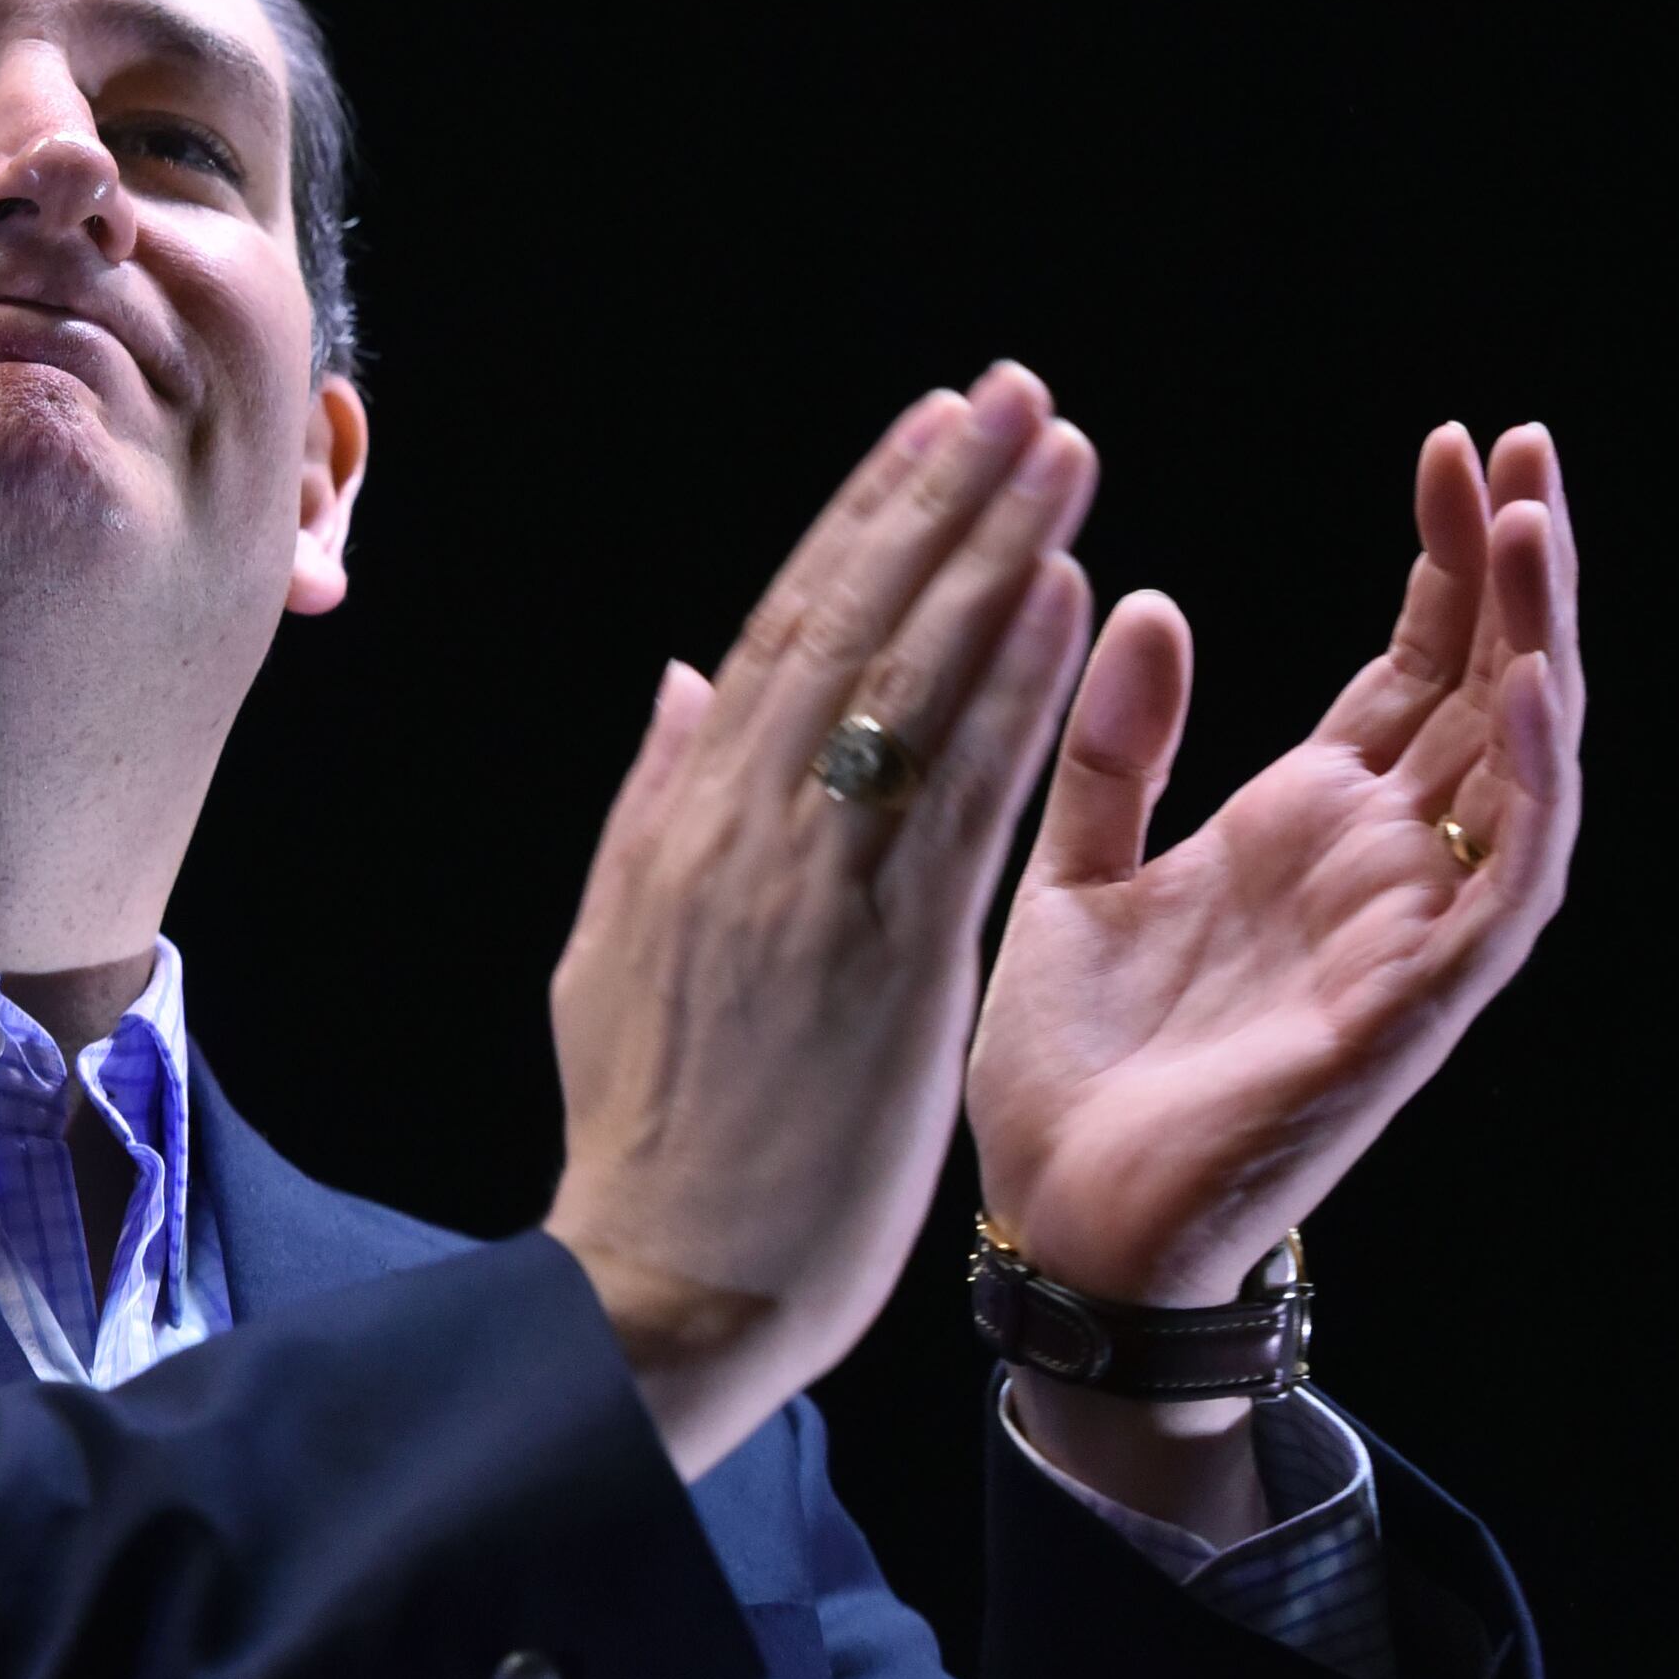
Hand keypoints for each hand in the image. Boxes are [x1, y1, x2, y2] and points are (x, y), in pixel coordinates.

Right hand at [545, 365, 1098, 1477]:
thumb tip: (683, 677)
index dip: (864, 519)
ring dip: (997, 552)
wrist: (666, 1287)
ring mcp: (814, 887)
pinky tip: (1069, 594)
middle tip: (1017, 392)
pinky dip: (1016, 684)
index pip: (785, 630)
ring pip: (916, 684)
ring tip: (1062, 452)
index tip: (930, 428)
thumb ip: (654, 800)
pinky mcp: (891, 957)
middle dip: (940, 497)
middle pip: (855, 625)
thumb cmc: (649, 1132)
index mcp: (682, 821)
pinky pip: (964, 793)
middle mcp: (744, 829)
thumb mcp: (610, 945)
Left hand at [967, 424, 1584, 1323]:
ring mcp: (1407, 935)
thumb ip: (1112, 748)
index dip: (1440, 560)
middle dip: (1513, 570)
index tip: (1447, 441)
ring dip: (1537, 650)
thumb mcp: (1069, 871)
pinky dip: (1524, 794)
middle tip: (1522, 442)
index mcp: (1302, 826)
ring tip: (1534, 523)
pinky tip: (1519, 693)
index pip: (1410, 665)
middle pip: (1485, 692)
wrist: (1059, 1226)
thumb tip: (1156, 600)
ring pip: (1519, 772)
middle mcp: (1376, 868)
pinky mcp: (1411, 1009)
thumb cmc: (1075, 1073)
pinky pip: (1503, 892)